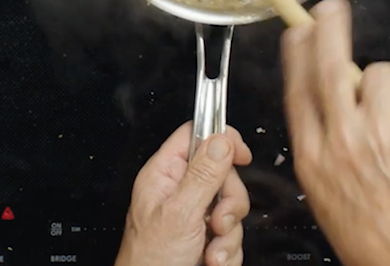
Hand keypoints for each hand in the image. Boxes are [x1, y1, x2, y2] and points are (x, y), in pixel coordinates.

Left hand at [115, 123, 252, 265]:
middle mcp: (179, 193)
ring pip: (232, 208)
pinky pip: (233, 235)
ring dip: (228, 234)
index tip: (240, 155)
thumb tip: (221, 139)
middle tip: (217, 221)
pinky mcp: (207, 240)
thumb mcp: (180, 213)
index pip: (195, 136)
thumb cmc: (149, 262)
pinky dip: (228, 252)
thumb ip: (203, 174)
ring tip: (211, 249)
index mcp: (164, 175)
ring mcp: (195, 217)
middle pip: (223, 174)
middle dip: (229, 202)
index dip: (221, 139)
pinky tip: (212, 260)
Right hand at [281, 0, 389, 265]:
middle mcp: (342, 140)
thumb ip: (322, 139)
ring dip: (386, 84)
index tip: (298, 31)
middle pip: (330, 68)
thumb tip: (330, 95)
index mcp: (312, 155)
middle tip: (332, 9)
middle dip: (329, 30)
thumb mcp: (323, 186)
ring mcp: (378, 136)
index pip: (297, 90)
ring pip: (380, 77)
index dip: (296, 54)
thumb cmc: (365, 226)